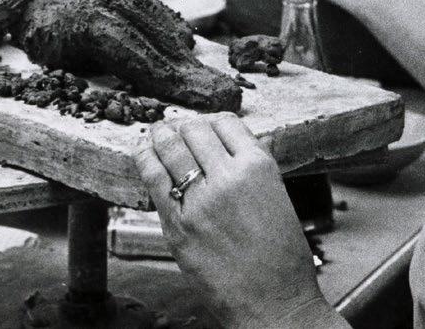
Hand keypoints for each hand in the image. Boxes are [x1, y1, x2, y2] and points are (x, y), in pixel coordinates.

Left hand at [134, 116, 344, 328]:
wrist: (274, 303)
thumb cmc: (282, 257)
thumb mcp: (279, 197)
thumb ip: (254, 168)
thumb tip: (233, 143)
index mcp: (259, 167)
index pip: (226, 123)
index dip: (211, 121)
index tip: (203, 125)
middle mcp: (228, 177)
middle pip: (195, 130)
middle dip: (183, 126)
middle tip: (175, 127)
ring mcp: (200, 201)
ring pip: (170, 148)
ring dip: (160, 135)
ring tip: (156, 133)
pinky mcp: (177, 225)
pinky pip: (153, 179)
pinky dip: (145, 159)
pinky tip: (143, 153)